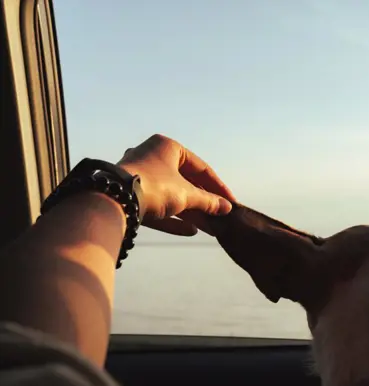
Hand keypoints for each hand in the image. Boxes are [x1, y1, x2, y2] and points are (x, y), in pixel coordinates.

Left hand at [117, 134, 235, 235]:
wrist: (114, 201)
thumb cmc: (154, 187)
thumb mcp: (187, 194)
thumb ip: (208, 201)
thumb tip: (226, 208)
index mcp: (167, 147)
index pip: (200, 168)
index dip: (218, 187)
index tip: (230, 202)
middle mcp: (152, 158)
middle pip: (186, 183)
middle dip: (204, 203)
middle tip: (220, 216)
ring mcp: (139, 177)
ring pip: (172, 197)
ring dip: (191, 213)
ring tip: (210, 228)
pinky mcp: (131, 197)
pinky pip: (157, 208)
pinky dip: (173, 219)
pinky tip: (191, 231)